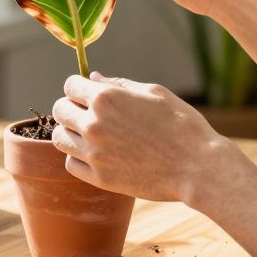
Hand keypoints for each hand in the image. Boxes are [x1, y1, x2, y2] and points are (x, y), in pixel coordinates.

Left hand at [51, 71, 235, 204]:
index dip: (79, 87)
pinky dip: (78, 157)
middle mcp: (93, 124)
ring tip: (90, 134)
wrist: (197, 167)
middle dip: (72, 107)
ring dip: (71, 132)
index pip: (70, 85)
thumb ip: (118, 84)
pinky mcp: (99, 178)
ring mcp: (94, 153)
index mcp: (106, 98)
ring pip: (60, 137)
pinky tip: (96, 153)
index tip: (89, 94)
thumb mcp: (153, 93)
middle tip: (89, 114)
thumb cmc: (181, 124)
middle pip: (59, 110)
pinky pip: (70, 163)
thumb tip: (93, 78)